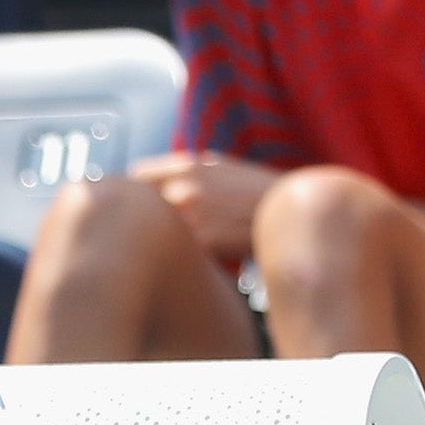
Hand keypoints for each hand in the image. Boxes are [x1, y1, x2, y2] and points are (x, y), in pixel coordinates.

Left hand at [130, 152, 279, 260]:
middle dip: (140, 217)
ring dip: (155, 239)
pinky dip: (175, 256)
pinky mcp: (200, 243)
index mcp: (188, 166)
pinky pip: (173, 251)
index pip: (136, 176)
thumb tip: (149, 177)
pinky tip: (184, 259)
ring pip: (152, 231)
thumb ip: (185, 171)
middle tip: (144, 231)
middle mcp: (184, 187)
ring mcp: (191, 216)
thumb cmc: (253, 192)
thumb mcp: (220, 167)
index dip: (135, 191)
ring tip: (163, 247)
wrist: (289, 212)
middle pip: (137, 205)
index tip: (136, 204)